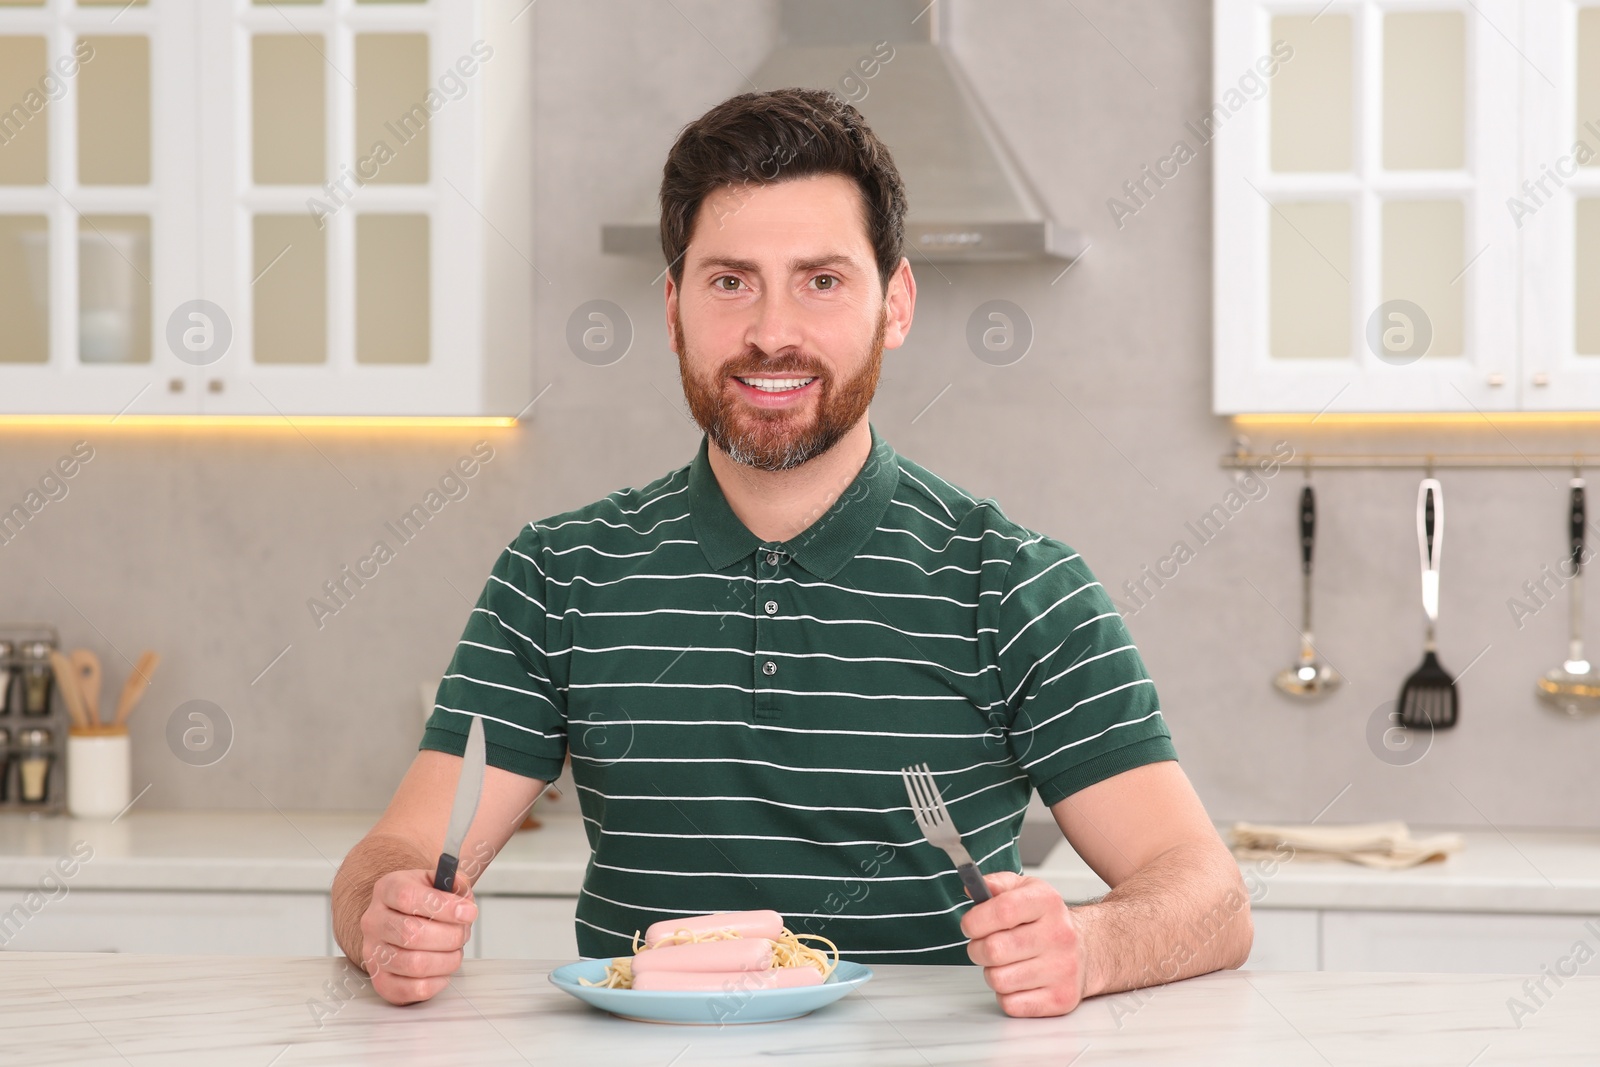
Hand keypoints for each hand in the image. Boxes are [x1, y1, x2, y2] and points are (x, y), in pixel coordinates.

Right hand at [359, 869, 477, 1004]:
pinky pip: (413, 989)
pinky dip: (437, 982)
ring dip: (447, 960)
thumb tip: (464, 902)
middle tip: (463, 933)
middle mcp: (374, 921)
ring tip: (455, 951)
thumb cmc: (425, 903)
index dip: (443, 907)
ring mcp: (373, 953)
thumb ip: (456, 884)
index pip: (407, 897)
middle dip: (450, 936)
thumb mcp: (440, 881)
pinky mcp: (381, 980)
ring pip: (414, 964)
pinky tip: (443, 970)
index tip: (469, 912)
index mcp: (387, 889)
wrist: (405, 920)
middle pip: (411, 934)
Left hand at [959, 871, 1085, 1016]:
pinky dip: (1006, 995)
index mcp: (1047, 902)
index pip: (1003, 910)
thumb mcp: (1026, 890)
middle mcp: (1059, 935)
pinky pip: (1010, 1004)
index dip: (975, 920)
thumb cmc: (1047, 920)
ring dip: (992, 972)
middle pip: (994, 949)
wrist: (1086, 949)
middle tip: (984, 946)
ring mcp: (1063, 969)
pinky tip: (1017, 981)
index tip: (969, 925)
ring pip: (998, 979)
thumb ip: (997, 884)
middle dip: (977, 949)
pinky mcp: (1062, 998)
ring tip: (1004, 963)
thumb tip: (973, 887)